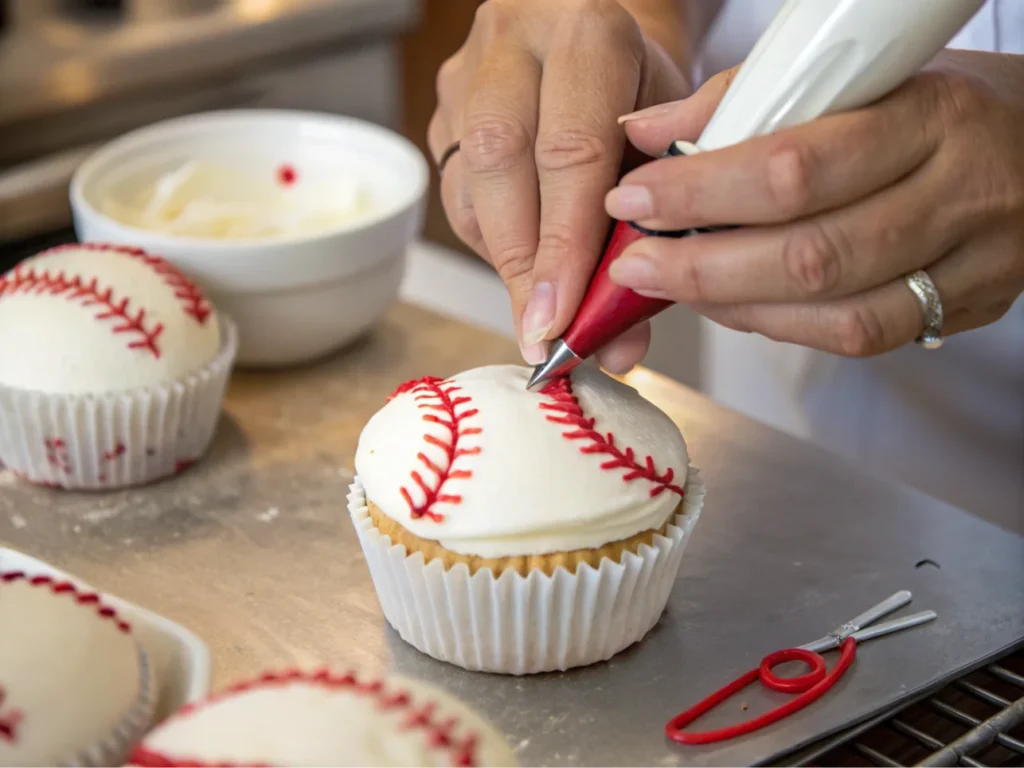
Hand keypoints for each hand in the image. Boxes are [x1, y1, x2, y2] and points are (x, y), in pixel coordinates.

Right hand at [428, 0, 689, 369]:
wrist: (603, 37)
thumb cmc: (647, 88)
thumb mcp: (672, 141)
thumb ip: (654, 234)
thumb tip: (618, 345)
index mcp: (587, 29)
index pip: (570, 150)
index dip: (564, 247)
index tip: (564, 319)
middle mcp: (514, 41)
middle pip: (499, 164)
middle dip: (523, 264)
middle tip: (542, 333)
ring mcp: (468, 71)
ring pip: (466, 186)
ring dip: (504, 262)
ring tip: (540, 310)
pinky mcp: (443, 106)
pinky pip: (456, 193)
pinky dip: (492, 244)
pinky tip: (525, 266)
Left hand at [606, 50, 1023, 359]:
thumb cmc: (927, 103)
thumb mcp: (850, 78)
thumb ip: (746, 100)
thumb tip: (646, 131)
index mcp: (930, 115)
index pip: (797, 167)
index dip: (702, 192)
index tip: (635, 197)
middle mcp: (960, 194)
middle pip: (811, 253)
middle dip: (702, 264)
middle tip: (635, 261)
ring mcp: (971, 262)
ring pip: (835, 310)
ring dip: (733, 305)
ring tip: (670, 285)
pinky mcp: (965, 308)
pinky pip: (859, 338)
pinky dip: (779, 326)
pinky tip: (731, 305)